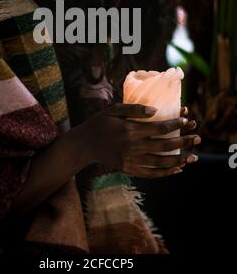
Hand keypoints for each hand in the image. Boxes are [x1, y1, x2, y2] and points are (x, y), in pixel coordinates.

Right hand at [84, 103, 200, 178]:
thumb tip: (155, 110)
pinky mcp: (129, 169)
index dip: (175, 125)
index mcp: (130, 130)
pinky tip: (177, 169)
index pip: (159, 128)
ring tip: (193, 157)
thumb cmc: (100, 123)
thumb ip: (134, 109)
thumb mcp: (114, 110)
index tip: (187, 121)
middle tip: (197, 138)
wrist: (84, 144)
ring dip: (179, 160)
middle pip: (164, 146)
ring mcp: (131, 160)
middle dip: (183, 142)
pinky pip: (151, 173)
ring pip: (161, 162)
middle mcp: (133, 146)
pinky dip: (166, 172)